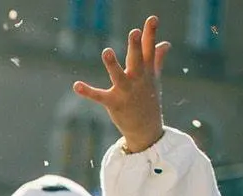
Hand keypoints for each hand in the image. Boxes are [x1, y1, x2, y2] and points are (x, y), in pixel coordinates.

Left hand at [73, 15, 169, 153]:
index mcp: (146, 71)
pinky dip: (87, 91)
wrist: (146, 129)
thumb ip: (157, 59)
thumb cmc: (149, 100)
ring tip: (106, 51)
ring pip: (118, 76)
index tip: (152, 18)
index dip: (150, 33)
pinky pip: (99, 96)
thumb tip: (166, 44)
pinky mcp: (113, 103)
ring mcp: (126, 92)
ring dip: (112, 64)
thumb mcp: (154, 78)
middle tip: (133, 32)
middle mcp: (137, 80)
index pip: (149, 49)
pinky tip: (76, 85)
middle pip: (137, 60)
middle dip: (135, 46)